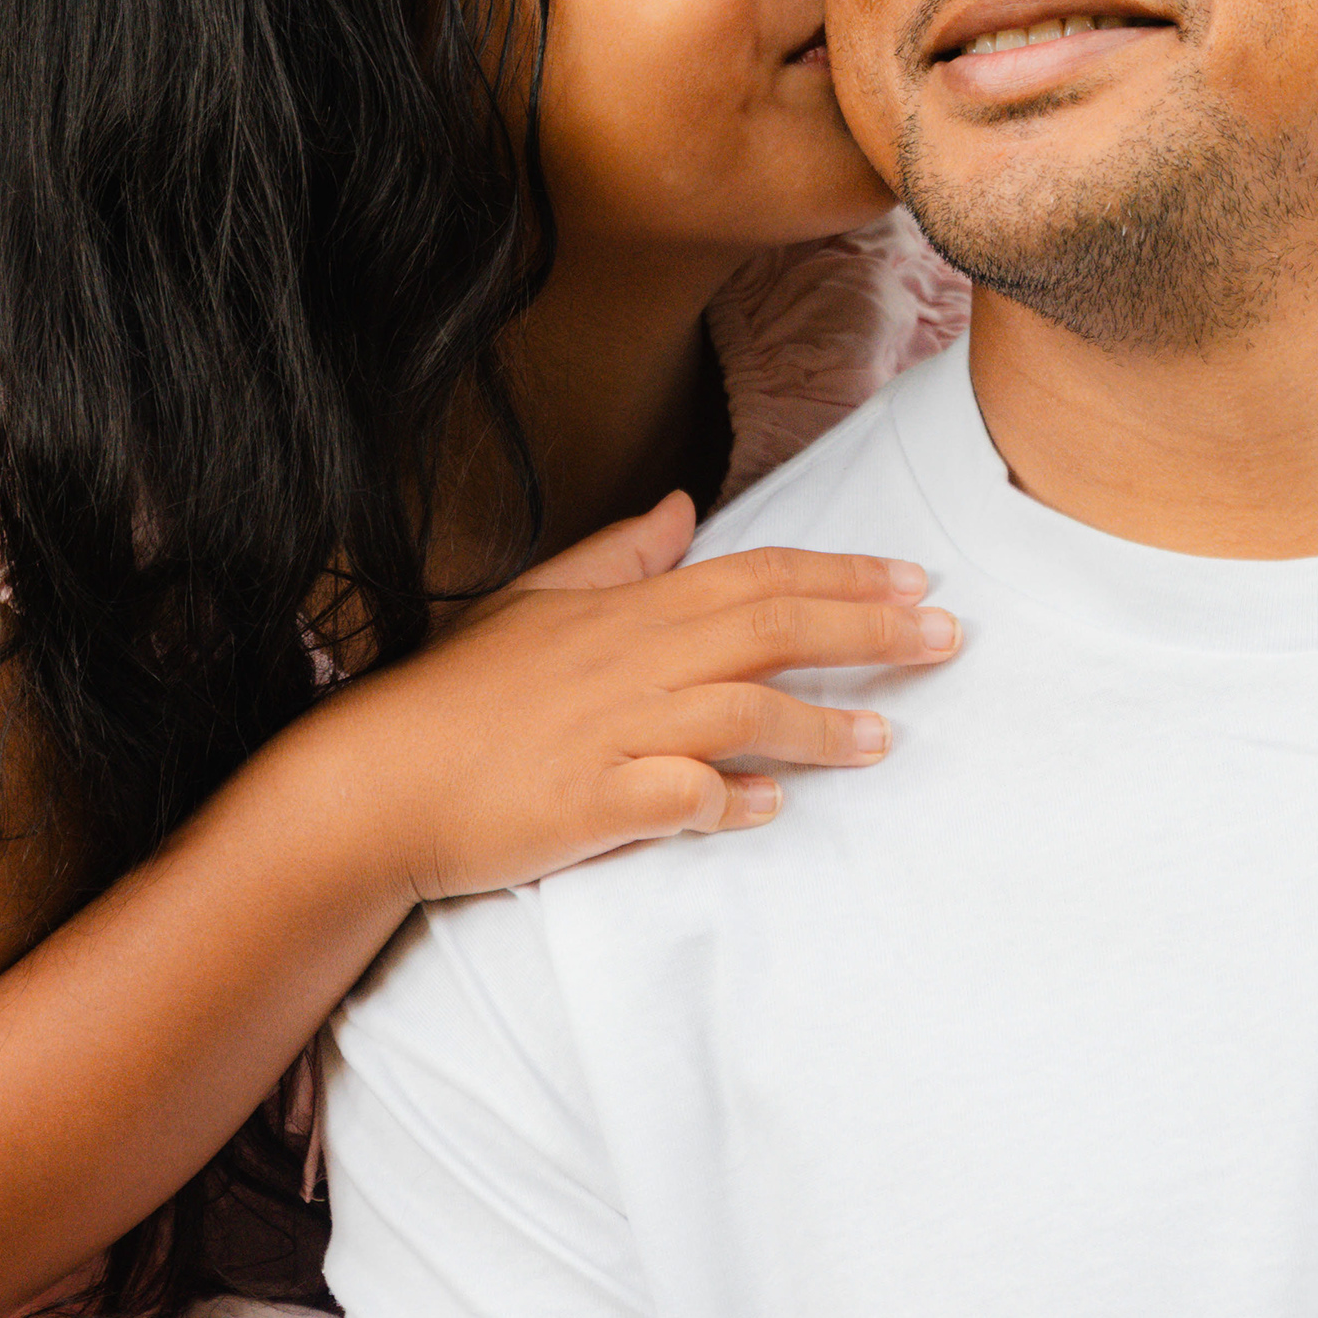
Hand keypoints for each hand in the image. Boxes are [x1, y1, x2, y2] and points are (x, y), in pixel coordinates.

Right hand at [317, 493, 961, 904]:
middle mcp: (630, 664)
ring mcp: (611, 734)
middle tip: (947, 638)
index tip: (914, 580)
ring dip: (819, 725)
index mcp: (626, 613)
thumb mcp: (534, 603)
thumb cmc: (455, 697)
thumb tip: (683, 508)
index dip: (840, 577)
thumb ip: (617, 558)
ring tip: (885, 739)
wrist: (370, 784)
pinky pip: (677, 799)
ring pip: (738, 713)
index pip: (754, 577)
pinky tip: (770, 810)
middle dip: (866, 630)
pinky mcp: (588, 804)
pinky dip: (729, 802)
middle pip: (769, 629)